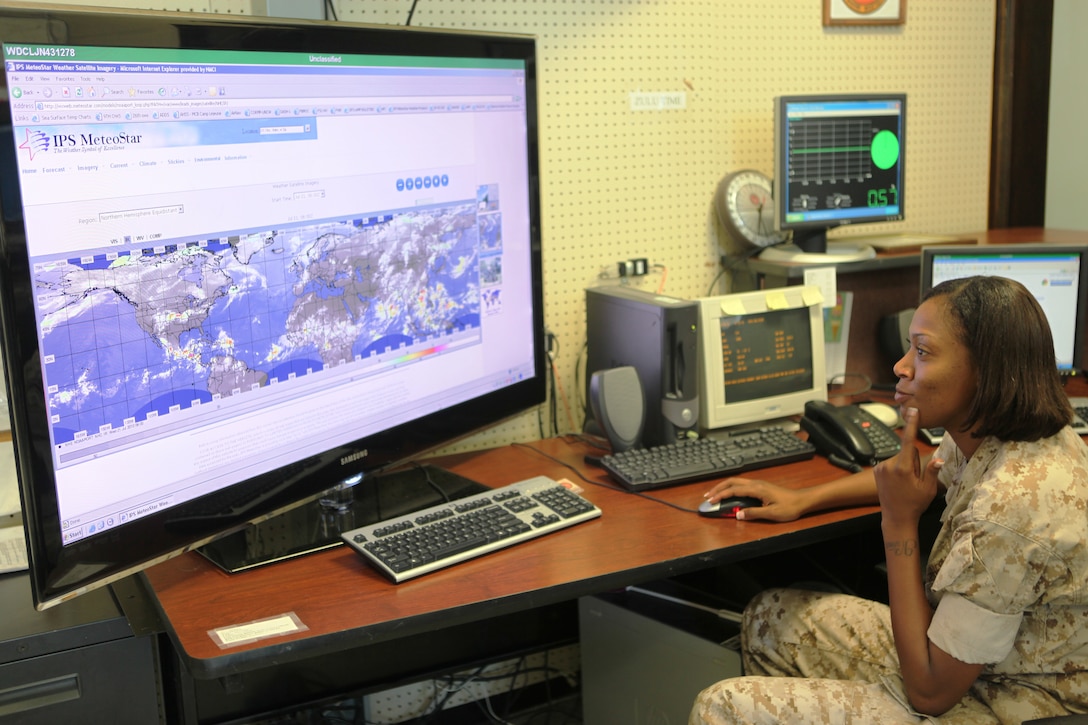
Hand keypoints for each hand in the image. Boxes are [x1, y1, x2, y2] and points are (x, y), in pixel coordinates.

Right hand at [702, 477, 805, 521]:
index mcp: (757, 489)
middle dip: (718, 488)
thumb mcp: (771, 514)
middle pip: (731, 482)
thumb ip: (753, 513)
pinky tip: (729, 493)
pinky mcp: (760, 486)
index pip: (733, 490)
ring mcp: (758, 484)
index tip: (710, 501)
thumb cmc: (789, 507)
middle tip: (707, 496)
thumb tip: (738, 514)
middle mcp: (755, 484)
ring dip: (723, 487)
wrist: (802, 500)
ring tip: (714, 494)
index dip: (720, 495)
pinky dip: (731, 488)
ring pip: (736, 482)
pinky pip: (741, 484)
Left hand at [874, 407, 941, 528]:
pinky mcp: (876, 468)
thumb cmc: (915, 504)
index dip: (911, 425)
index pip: (908, 441)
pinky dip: (896, 467)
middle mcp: (889, 465)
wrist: (896, 517)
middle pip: (907, 450)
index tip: (912, 411)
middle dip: (913, 460)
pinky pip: (891, 461)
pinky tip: (897, 481)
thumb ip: (932, 471)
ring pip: (900, 456)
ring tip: (905, 482)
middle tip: (914, 479)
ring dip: (905, 464)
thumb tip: (939, 459)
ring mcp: (881, 466)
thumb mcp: (929, 489)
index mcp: (903, 468)